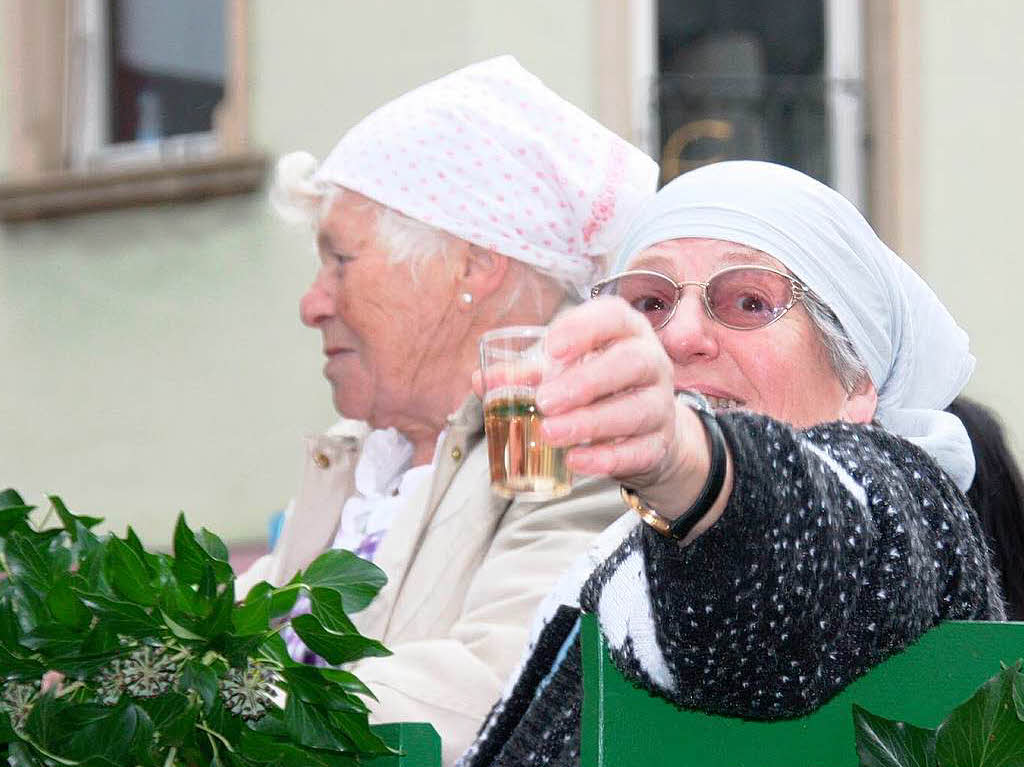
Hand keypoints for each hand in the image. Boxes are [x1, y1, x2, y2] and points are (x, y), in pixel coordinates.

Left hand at [534, 296, 687, 490]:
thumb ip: (528, 373)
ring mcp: (660, 404)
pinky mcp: (660, 443)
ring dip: (590, 423)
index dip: (583, 328)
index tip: (551, 347)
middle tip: (545, 401)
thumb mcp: (567, 371)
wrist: (644, 429)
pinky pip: (638, 451)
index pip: (613, 316)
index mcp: (626, 331)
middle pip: (630, 363)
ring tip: (550, 432)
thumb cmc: (599, 387)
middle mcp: (651, 362)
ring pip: (636, 410)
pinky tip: (575, 461)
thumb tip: (481, 380)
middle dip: (586, 382)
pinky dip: (605, 458)